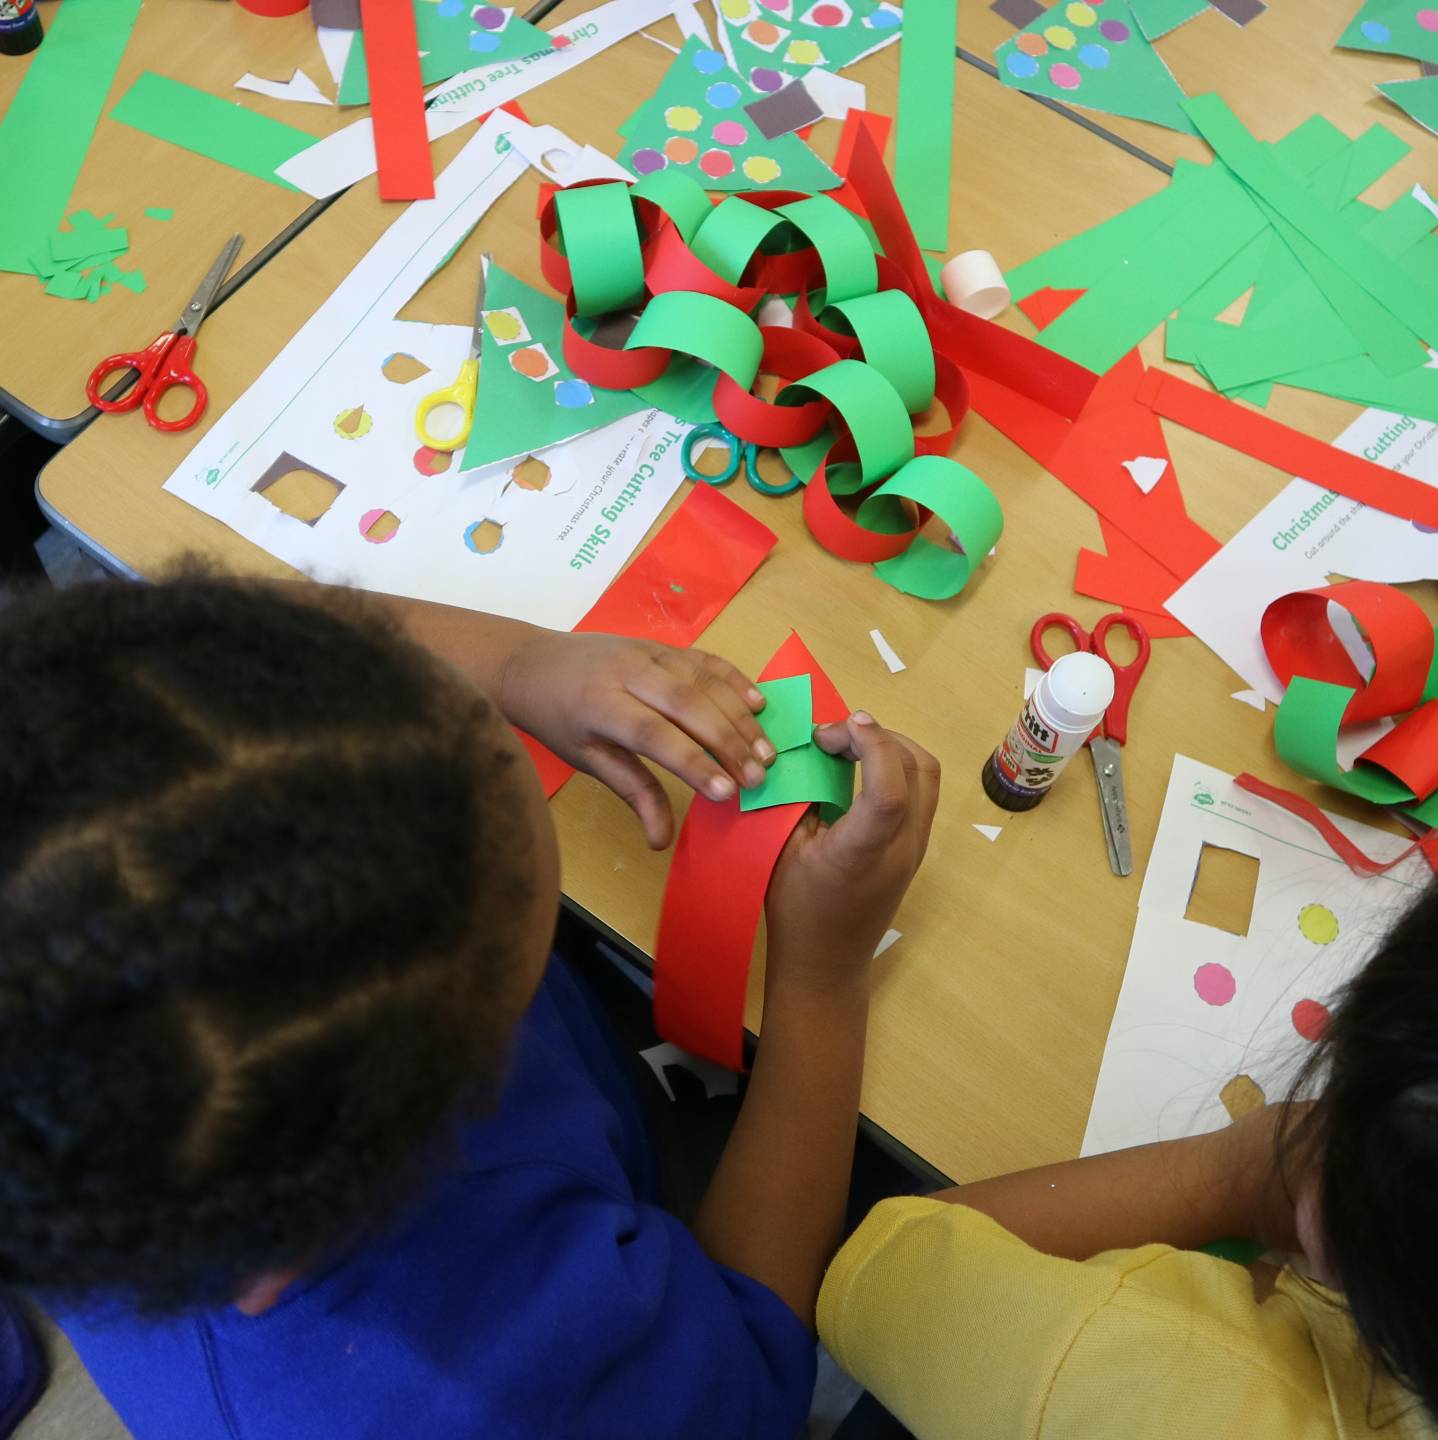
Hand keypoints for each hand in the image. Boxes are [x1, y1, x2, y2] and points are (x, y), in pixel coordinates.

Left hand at [500, 631, 773, 848]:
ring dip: (739, 716)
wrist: (531, 662)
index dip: (693, 763)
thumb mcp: (586, 759)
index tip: (727, 793)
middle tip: (757, 777)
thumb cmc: (558, 718)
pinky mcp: (660, 644)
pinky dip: (734, 680)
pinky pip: (704, 659)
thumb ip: (632, 792)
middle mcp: (626, 672)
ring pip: (702, 681)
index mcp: (600, 705)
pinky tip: (758, 704)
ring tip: (765, 752)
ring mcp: (646, 653)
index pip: (654, 734)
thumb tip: (660, 841)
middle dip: (728, 743)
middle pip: (687, 705)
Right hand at [765, 713, 939, 992]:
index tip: (839, 727)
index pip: (889, 788)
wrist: (826, 964)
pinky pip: (921, 791)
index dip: (871, 744)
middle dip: (879, 736)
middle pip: (919, 769)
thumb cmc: (796, 911)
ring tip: (850, 745)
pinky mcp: (917, 848)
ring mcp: (916, 849)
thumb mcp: (781, 851)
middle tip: (834, 736)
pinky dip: (897, 766)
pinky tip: (861, 768)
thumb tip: (807, 752)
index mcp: (863, 854)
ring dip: (893, 747)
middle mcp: (902, 849)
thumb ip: (797, 798)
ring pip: (927, 776)